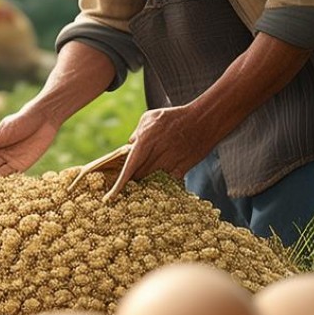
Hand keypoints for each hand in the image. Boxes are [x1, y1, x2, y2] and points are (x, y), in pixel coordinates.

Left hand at [105, 103, 224, 196]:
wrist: (203, 120)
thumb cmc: (175, 117)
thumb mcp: (150, 118)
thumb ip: (137, 132)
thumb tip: (129, 145)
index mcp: (145, 141)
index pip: (128, 168)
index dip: (119, 185)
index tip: (110, 197)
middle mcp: (156, 155)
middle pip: (138, 176)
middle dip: (133, 177)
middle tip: (133, 174)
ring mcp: (169, 164)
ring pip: (152, 180)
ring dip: (147, 179)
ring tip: (151, 170)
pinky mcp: (181, 170)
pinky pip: (167, 181)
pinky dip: (163, 180)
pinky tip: (163, 174)